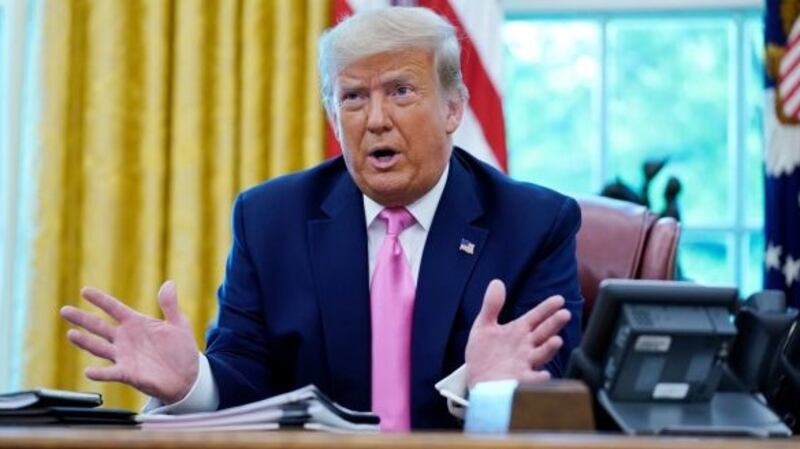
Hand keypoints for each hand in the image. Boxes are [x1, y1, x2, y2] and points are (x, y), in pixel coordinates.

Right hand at [60, 281, 198, 403]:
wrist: (187, 376)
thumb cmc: (181, 348)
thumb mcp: (179, 324)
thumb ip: (170, 305)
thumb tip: (170, 283)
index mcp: (136, 323)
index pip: (114, 308)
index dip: (100, 300)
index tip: (85, 290)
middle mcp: (125, 339)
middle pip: (99, 326)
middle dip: (82, 318)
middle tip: (64, 310)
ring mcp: (124, 356)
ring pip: (99, 347)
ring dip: (85, 342)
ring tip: (71, 334)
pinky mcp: (127, 373)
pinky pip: (110, 373)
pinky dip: (100, 373)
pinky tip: (89, 371)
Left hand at [465, 279, 570, 388]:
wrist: (477, 381)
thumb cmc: (483, 355)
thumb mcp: (483, 327)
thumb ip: (491, 306)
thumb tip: (497, 282)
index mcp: (518, 332)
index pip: (536, 316)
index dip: (547, 308)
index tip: (559, 299)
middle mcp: (525, 346)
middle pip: (543, 332)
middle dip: (554, 324)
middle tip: (564, 314)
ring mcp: (524, 363)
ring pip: (541, 354)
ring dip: (549, 348)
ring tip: (557, 340)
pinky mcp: (518, 380)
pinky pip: (531, 380)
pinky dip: (538, 378)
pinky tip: (544, 375)